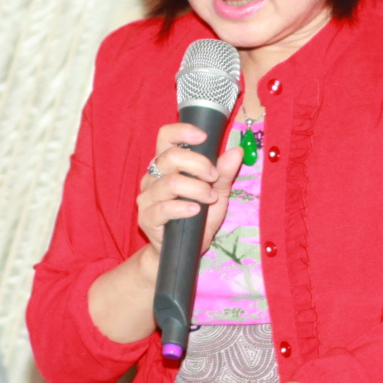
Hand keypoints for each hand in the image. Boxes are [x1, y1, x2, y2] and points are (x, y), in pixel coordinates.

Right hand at [136, 120, 241, 256]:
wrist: (182, 250)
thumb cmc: (198, 217)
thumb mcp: (217, 192)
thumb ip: (224, 172)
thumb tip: (237, 151)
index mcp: (166, 163)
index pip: (166, 136)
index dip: (182, 131)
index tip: (203, 137)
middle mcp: (152, 175)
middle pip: (170, 156)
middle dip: (198, 164)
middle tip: (213, 177)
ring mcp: (147, 196)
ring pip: (170, 182)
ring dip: (196, 189)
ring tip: (211, 198)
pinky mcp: (146, 217)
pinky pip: (163, 207)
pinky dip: (183, 208)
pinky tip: (195, 211)